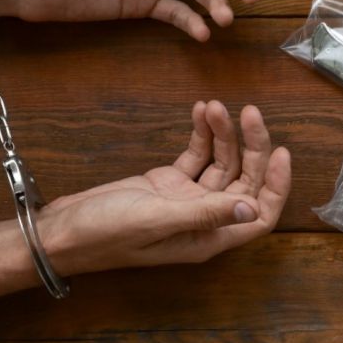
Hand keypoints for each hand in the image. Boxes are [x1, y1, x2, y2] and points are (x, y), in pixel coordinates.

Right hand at [38, 101, 289, 275]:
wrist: (61, 229)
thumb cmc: (106, 234)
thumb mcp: (159, 220)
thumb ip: (207, 213)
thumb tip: (253, 209)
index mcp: (210, 237)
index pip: (260, 214)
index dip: (276, 185)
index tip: (281, 151)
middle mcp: (204, 219)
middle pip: (244, 180)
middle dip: (250, 146)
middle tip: (249, 112)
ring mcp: (186, 199)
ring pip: (220, 162)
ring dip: (223, 133)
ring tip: (214, 105)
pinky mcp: (168, 183)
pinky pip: (196, 154)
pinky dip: (201, 133)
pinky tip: (200, 110)